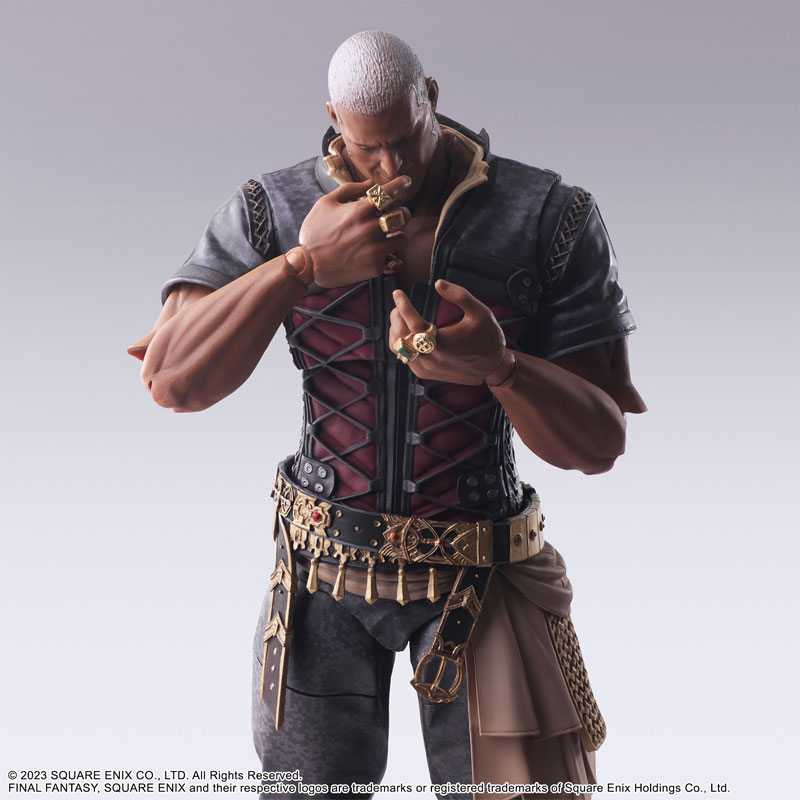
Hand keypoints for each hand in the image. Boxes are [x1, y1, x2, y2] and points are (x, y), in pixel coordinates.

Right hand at [298, 176, 410, 287]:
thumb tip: (371, 183)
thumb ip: (350, 189)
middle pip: (403, 215)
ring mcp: (374, 250)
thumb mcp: (326, 203)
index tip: (407, 182)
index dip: (401, 184)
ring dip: (398, 235)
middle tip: (395, 214)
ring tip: (390, 235)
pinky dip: (385, 253)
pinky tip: (374, 252)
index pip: (389, 192)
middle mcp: (370, 229)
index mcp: (359, 210)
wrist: (308, 266)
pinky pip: (391, 257)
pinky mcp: (375, 267)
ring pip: (403, 239)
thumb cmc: (315, 232)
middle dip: (401, 212)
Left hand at [389, 280, 508, 384]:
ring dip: (397, 331)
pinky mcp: (425, 373)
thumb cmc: (488, 339)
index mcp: (442, 343)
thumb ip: (459, 295)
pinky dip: (402, 344)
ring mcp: (426, 368)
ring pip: (399, 349)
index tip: (398, 293)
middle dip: (397, 318)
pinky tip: (408, 333)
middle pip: (401, 336)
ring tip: (401, 318)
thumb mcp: (480, 312)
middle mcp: (431, 358)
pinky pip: (405, 358)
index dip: (403, 306)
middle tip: (399, 305)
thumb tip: (438, 283)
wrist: (493, 368)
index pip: (413, 323)